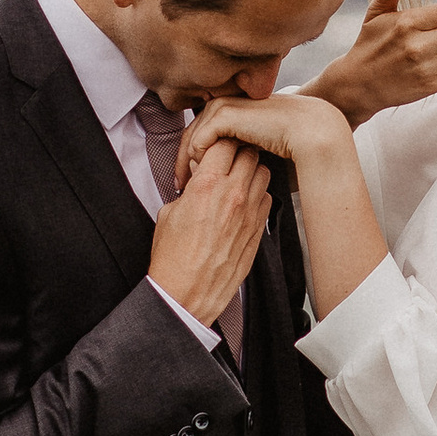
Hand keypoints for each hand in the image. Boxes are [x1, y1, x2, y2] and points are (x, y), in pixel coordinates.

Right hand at [146, 136, 272, 326]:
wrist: (187, 294)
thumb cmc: (173, 258)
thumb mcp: (169, 212)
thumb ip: (189, 189)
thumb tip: (197, 181)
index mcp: (207, 187)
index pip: (224, 142)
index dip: (217, 141)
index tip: (211, 148)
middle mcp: (233, 196)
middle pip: (248, 152)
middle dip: (236, 150)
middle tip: (225, 159)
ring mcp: (249, 213)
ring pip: (263, 172)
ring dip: (250, 170)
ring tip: (235, 179)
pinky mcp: (258, 230)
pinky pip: (267, 198)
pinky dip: (257, 194)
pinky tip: (242, 202)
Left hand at [179, 89, 349, 178]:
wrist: (309, 132)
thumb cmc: (289, 143)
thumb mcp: (255, 145)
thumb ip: (238, 149)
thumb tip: (222, 172)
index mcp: (230, 109)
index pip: (199, 132)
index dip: (189, 158)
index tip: (186, 183)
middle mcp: (223, 103)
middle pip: (189, 135)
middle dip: (182, 163)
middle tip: (179, 188)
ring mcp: (224, 106)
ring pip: (191, 138)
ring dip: (188, 164)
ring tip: (189, 186)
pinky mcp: (226, 115)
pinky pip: (199, 141)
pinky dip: (199, 160)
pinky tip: (206, 177)